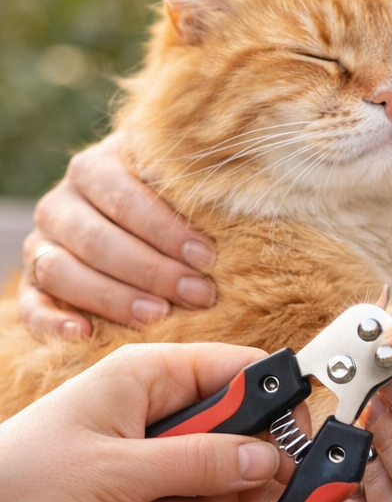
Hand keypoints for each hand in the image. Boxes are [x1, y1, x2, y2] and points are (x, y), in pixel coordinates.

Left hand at [0, 342, 285, 501]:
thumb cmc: (19, 488)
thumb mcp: (120, 473)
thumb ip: (202, 465)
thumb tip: (269, 459)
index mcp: (147, 379)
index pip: (238, 373)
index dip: (275, 409)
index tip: (297, 451)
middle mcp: (151, 418)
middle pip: (235, 446)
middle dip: (220, 489)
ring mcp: (143, 469)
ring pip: (209, 497)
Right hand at [19, 130, 216, 338]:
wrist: (136, 223)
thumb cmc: (178, 204)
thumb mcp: (187, 182)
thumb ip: (204, 179)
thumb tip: (249, 182)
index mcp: (96, 167)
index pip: (121, 193)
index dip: (164, 226)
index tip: (207, 256)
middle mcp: (63, 203)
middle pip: (95, 237)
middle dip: (150, 269)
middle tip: (197, 294)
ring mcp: (44, 244)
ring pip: (61, 270)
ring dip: (111, 296)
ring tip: (156, 315)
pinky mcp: (34, 284)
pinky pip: (31, 305)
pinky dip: (52, 321)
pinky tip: (84, 334)